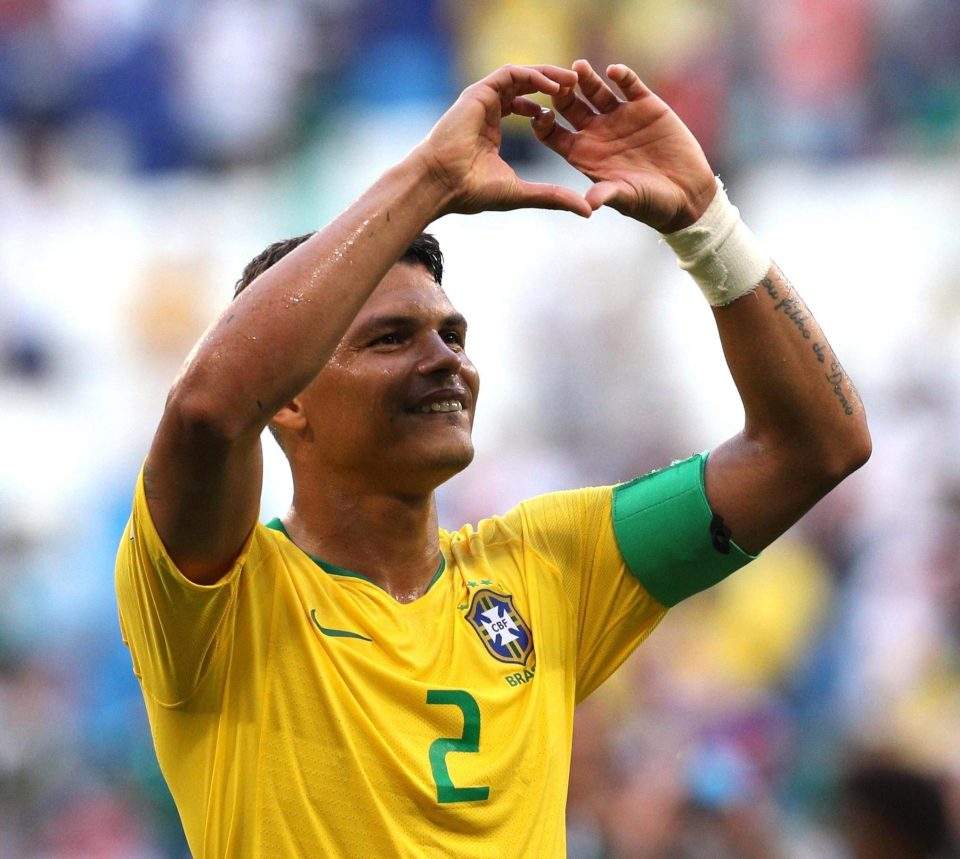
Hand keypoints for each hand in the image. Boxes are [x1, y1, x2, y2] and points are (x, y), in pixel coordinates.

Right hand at [414, 65, 591, 218]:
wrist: (442, 184)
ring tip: (571, 82)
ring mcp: (482, 100)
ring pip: (520, 75)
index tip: (562, 115)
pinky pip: (510, 74)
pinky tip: (552, 87)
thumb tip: (588, 212)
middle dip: (552, 85)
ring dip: (547, 75)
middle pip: (524, 86)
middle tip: (578, 86)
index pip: (523, 107)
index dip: (545, 108)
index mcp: (492, 130)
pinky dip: (532, 76)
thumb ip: (554, 197)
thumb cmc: (473, 191)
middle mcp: (487, 111)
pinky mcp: (479, 92)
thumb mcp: (523, 193)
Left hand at [519, 60, 716, 231]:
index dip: (543, 124)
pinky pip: (629, 85)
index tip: (541, 115)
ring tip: (579, 67)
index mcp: (584, 154)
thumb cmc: (651, 203)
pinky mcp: (645, 106)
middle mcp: (597, 132)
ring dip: (587, 78)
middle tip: (557, 84)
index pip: (553, 134)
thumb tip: (589, 204)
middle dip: (562, 94)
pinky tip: (614, 71)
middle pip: (570, 107)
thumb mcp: (627, 198)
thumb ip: (607, 194)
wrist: (687, 193)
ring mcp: (620, 117)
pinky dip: (622, 76)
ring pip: (596, 91)